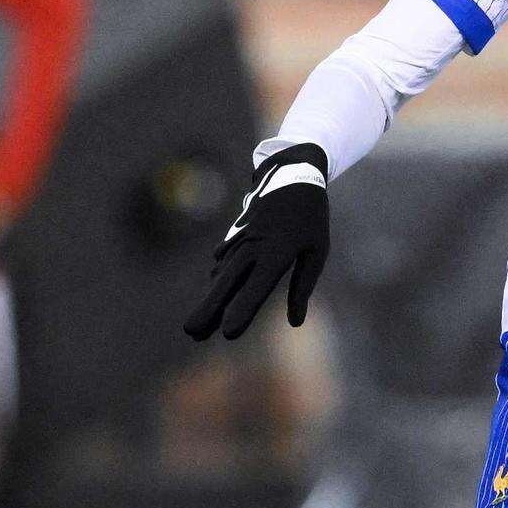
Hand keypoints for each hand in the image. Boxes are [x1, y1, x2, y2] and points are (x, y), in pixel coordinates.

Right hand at [185, 143, 329, 339]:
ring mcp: (241, 241)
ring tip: (195, 328)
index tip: (228, 333)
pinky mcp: (235, 236)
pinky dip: (218, 282)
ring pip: (221, 276)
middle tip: (190, 332)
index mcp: (277, 252)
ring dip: (209, 301)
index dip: (242, 310)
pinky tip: (212, 298)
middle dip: (208, 309)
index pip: (257, 287)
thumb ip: (303, 286)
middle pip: (227, 283)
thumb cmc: (311, 218)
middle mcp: (253, 247)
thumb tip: (295, 322)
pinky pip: (224, 263)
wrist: (293, 174)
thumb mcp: (317, 251)